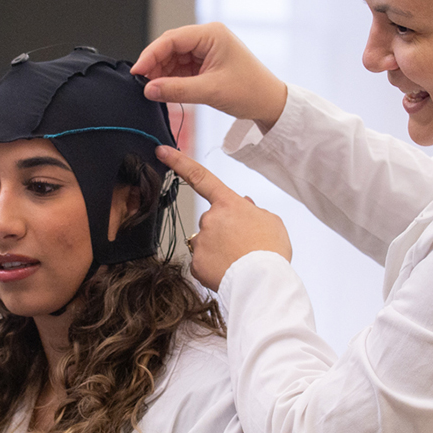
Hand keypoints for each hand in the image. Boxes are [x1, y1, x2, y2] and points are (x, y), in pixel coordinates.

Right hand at [132, 22, 287, 131]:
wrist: (270, 102)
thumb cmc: (250, 91)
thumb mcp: (210, 91)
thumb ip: (176, 89)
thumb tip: (149, 89)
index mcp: (211, 34)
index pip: (171, 39)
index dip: (150, 55)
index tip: (137, 72)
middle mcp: (207, 38)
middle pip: (170, 47)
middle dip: (155, 65)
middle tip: (143, 84)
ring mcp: (206, 50)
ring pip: (173, 58)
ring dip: (162, 73)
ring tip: (154, 90)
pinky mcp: (205, 63)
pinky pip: (181, 68)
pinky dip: (171, 79)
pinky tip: (165, 89)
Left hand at [158, 146, 290, 290]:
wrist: (263, 282)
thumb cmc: (271, 250)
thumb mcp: (271, 221)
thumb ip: (253, 210)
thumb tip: (244, 205)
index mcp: (228, 203)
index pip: (200, 176)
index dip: (179, 162)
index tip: (161, 150)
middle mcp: (209, 219)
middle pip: (212, 221)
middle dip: (225, 231)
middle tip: (245, 246)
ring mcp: (200, 241)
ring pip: (207, 243)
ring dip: (219, 250)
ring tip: (239, 261)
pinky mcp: (195, 264)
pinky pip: (203, 263)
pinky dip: (214, 268)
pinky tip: (229, 272)